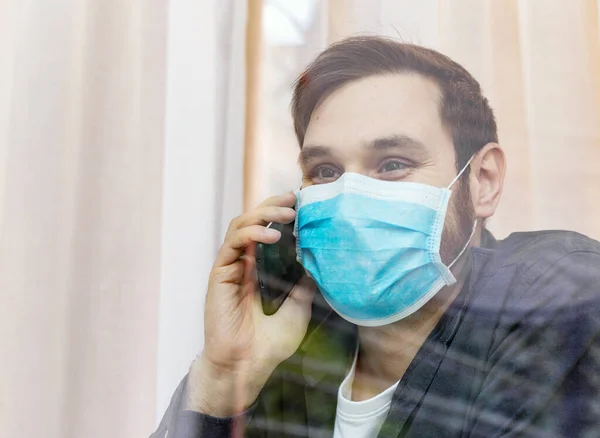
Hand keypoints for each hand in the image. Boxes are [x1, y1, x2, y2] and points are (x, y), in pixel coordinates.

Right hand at [188, 192, 315, 415]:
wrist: (249, 365)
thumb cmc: (270, 343)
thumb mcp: (299, 307)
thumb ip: (303, 282)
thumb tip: (316, 259)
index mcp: (259, 270)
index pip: (267, 231)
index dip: (281, 215)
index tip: (302, 204)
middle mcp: (243, 264)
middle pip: (253, 222)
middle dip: (272, 206)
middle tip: (294, 200)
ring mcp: (231, 267)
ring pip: (240, 226)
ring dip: (263, 214)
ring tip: (286, 215)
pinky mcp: (220, 274)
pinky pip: (232, 244)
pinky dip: (251, 233)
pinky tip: (271, 235)